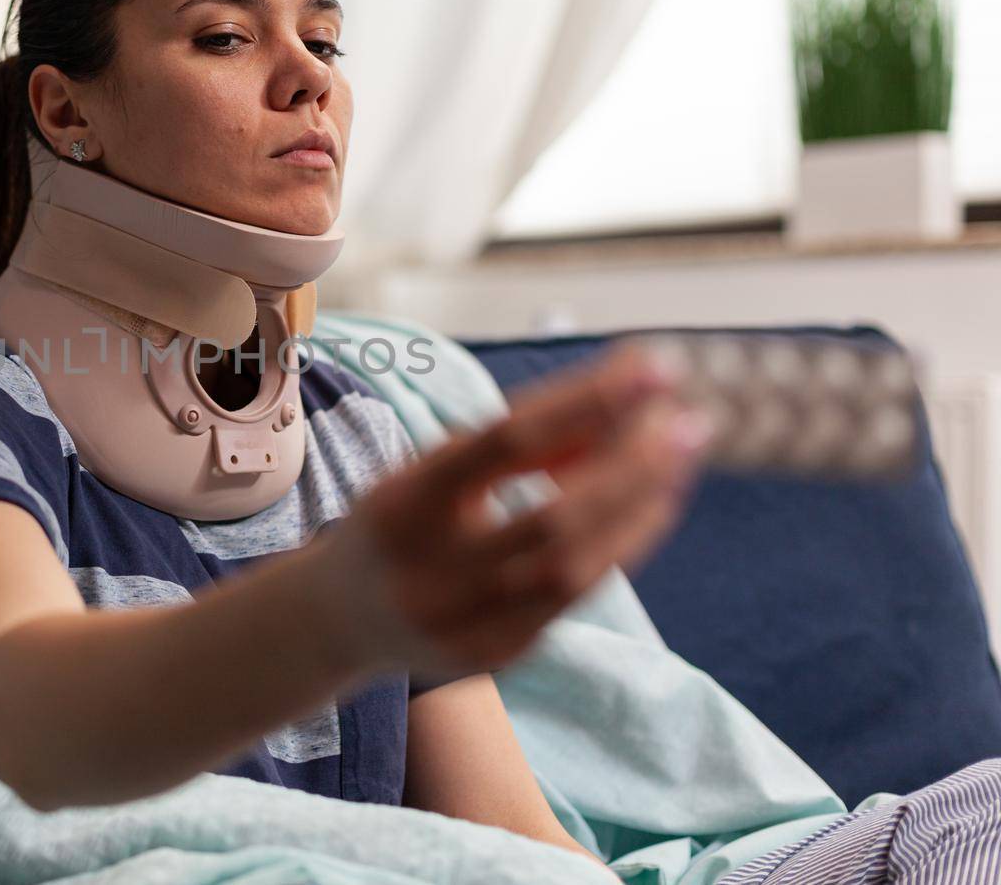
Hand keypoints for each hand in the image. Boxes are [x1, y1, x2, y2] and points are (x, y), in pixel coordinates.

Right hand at [307, 341, 711, 678]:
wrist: (337, 619)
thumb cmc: (398, 523)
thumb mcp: (430, 470)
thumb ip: (516, 442)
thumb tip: (624, 395)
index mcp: (404, 504)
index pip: (505, 443)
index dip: (584, 403)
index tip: (650, 369)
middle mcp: (430, 571)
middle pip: (553, 519)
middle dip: (632, 468)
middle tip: (687, 422)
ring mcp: (463, 623)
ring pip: (574, 570)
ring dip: (639, 509)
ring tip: (679, 459)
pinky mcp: (497, 655)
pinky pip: (574, 598)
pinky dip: (618, 544)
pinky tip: (649, 505)